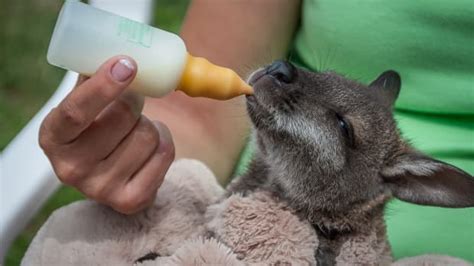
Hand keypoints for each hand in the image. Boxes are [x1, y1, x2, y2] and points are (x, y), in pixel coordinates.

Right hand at [39, 56, 174, 213]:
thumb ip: (94, 78)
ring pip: (148, 135)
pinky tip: (148, 147)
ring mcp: (101, 190)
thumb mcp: (86, 101)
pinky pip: (164, 154)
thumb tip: (117, 52)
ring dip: (151, 123)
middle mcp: (70, 170)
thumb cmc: (100, 124)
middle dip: (135, 100)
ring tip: (137, 129)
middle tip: (132, 99)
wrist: (114, 167)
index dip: (103, 86)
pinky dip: (164, 142)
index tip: (127, 64)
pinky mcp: (131, 200)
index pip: (75, 112)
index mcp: (53, 138)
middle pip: (123, 117)